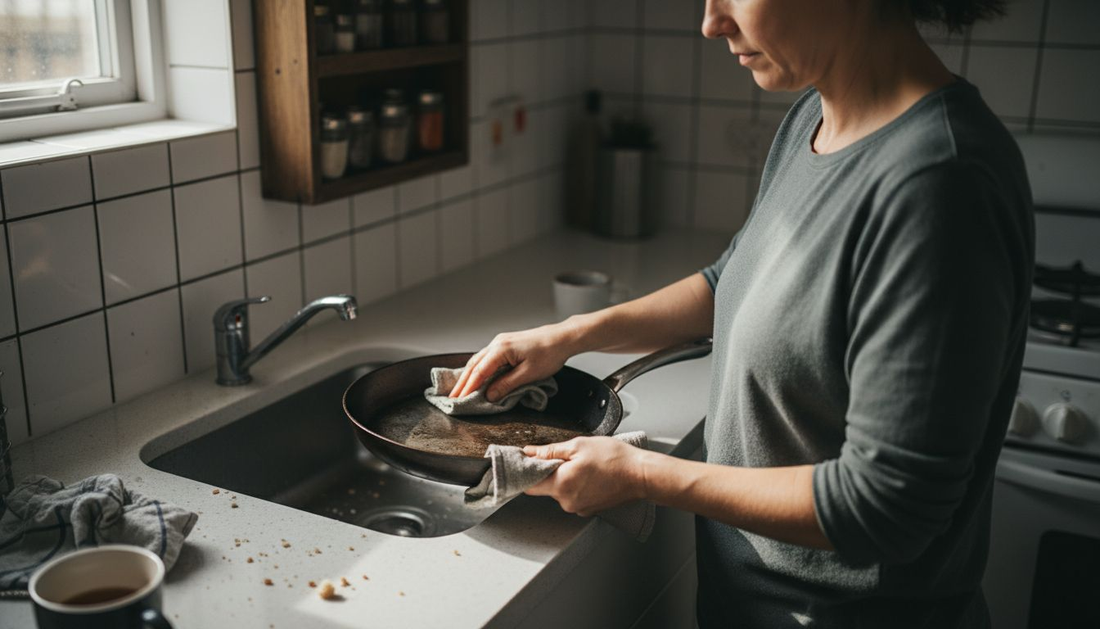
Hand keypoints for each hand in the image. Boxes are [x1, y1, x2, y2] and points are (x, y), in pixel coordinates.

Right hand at [449, 323, 577, 400]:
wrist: (562, 337)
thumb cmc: (549, 354)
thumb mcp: (528, 374)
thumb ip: (507, 385)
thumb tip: (489, 395)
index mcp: (501, 350)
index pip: (479, 372)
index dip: (468, 387)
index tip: (459, 400)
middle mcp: (497, 343)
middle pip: (474, 365)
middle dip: (462, 383)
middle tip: (452, 398)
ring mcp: (501, 342)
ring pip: (479, 360)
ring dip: (469, 375)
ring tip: (460, 390)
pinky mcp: (506, 344)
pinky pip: (487, 358)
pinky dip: (478, 369)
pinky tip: (476, 376)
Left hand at [522, 437, 648, 516]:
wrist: (640, 475)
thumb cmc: (615, 458)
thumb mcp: (579, 446)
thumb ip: (550, 451)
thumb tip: (529, 453)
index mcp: (561, 484)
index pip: (528, 484)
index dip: (525, 471)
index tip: (526, 461)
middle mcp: (566, 502)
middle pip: (544, 487)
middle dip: (550, 471)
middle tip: (566, 457)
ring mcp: (577, 508)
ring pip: (559, 490)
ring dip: (564, 477)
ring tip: (584, 465)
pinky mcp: (587, 509)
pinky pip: (572, 496)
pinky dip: (576, 485)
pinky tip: (590, 475)